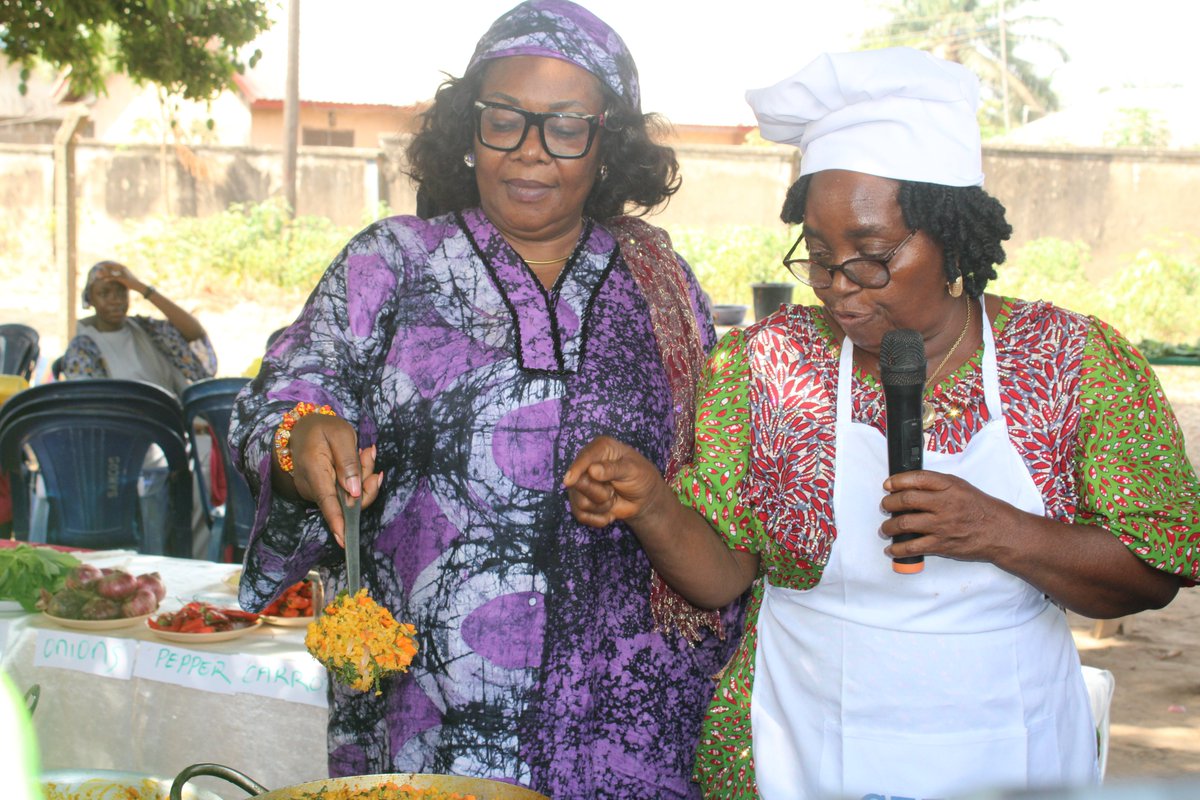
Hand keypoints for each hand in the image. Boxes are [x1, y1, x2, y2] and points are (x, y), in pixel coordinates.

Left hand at [98, 262, 148, 295]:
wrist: (139, 285)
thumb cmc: (132, 283)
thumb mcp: (125, 278)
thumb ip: (119, 276)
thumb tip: (115, 277)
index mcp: (123, 268)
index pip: (113, 264)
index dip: (107, 264)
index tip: (101, 265)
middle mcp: (123, 269)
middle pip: (111, 266)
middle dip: (104, 266)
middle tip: (98, 266)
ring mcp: (123, 273)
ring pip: (112, 272)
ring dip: (105, 273)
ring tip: (99, 274)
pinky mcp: (123, 278)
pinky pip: (114, 278)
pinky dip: (109, 279)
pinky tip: (104, 280)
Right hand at [283, 414, 382, 546]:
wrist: (302, 427)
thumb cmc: (321, 429)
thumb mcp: (339, 435)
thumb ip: (348, 462)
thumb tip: (354, 492)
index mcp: (314, 471)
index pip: (327, 501)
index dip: (337, 521)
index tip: (344, 539)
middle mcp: (313, 486)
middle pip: (346, 500)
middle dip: (366, 481)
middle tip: (369, 453)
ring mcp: (317, 491)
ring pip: (349, 496)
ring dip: (363, 476)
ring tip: (364, 452)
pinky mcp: (323, 491)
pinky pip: (346, 492)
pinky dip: (357, 478)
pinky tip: (360, 458)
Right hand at [563, 435, 667, 527]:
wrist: (644, 498)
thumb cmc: (641, 477)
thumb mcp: (633, 470)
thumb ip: (613, 469)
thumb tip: (592, 470)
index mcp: (600, 448)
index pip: (584, 458)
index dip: (576, 469)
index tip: (569, 481)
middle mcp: (586, 464)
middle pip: (579, 483)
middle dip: (601, 494)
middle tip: (613, 490)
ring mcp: (580, 483)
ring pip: (581, 502)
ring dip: (602, 506)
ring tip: (612, 497)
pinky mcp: (579, 501)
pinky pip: (581, 515)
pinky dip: (598, 518)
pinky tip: (609, 512)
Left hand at [879, 470, 1017, 563]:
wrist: (999, 531)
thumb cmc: (979, 507)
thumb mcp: (960, 487)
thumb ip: (937, 484)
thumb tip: (909, 485)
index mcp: (949, 486)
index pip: (917, 478)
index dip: (897, 481)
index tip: (888, 484)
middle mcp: (944, 504)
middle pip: (906, 500)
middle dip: (888, 503)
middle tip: (885, 506)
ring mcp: (942, 525)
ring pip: (905, 524)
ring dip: (888, 527)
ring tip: (885, 529)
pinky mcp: (942, 544)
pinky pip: (913, 547)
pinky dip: (898, 549)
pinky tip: (892, 549)